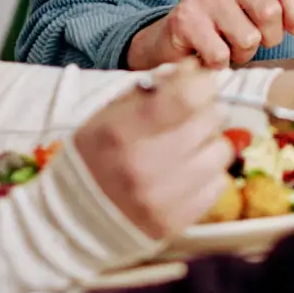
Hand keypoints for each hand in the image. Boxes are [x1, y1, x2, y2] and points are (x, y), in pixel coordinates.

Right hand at [72, 63, 235, 239]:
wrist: (73, 219)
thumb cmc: (97, 155)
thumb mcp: (109, 115)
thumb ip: (152, 89)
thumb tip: (195, 69)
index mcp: (121, 132)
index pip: (187, 96)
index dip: (202, 84)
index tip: (200, 86)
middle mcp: (142, 166)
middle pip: (210, 119)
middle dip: (205, 113)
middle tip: (189, 120)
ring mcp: (160, 198)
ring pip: (221, 151)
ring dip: (210, 145)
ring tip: (187, 149)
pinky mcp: (175, 223)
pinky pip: (219, 184)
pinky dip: (208, 175)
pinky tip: (186, 175)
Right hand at [128, 0, 293, 69]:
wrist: (178, 33)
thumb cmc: (231, 16)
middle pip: (270, 12)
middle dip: (271, 37)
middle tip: (258, 38)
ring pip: (248, 38)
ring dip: (246, 52)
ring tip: (232, 44)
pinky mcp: (184, 20)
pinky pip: (222, 54)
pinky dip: (223, 63)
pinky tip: (214, 52)